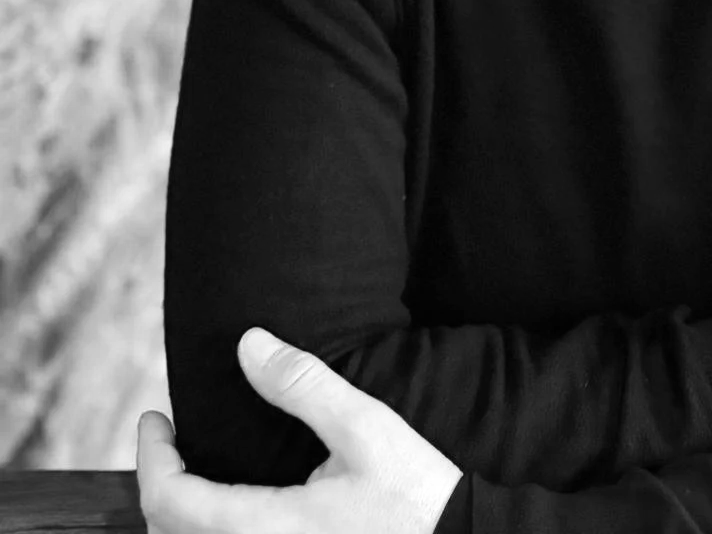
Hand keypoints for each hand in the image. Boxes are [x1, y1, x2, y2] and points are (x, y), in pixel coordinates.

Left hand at [137, 327, 461, 533]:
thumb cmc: (413, 498)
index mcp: (261, 528)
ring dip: (179, 516)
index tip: (155, 418)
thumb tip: (248, 344)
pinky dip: (207, 532)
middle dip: (159, 485)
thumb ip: (302, 385)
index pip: (169, 501)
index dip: (151, 457)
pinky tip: (230, 509)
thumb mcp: (364, 428)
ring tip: (191, 473)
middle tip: (167, 441)